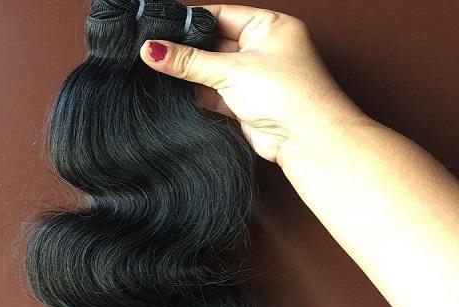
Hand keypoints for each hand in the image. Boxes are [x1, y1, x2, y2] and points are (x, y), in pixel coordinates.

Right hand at [139, 4, 366, 163]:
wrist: (305, 139)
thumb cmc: (288, 94)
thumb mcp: (231, 70)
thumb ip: (189, 62)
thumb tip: (154, 50)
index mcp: (269, 26)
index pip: (222, 14)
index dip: (192, 22)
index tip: (163, 29)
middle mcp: (264, 50)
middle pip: (216, 44)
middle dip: (191, 52)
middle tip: (159, 54)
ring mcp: (256, 78)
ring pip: (215, 72)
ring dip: (195, 77)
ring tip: (168, 76)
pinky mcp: (247, 105)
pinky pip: (217, 95)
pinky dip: (202, 96)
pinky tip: (183, 95)